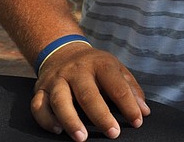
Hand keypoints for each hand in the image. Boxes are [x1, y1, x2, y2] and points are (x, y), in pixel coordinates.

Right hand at [32, 44, 150, 140]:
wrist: (62, 50)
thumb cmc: (95, 67)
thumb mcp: (115, 69)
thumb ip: (130, 88)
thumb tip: (144, 111)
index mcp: (100, 63)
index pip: (116, 85)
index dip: (128, 104)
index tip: (137, 121)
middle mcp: (77, 70)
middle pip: (88, 94)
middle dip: (101, 115)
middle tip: (113, 133)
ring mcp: (57, 79)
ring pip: (61, 100)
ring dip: (71, 120)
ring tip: (82, 137)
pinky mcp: (40, 89)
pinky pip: (38, 106)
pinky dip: (46, 120)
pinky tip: (58, 130)